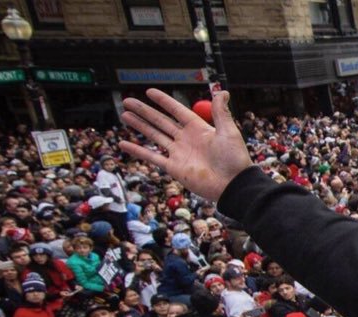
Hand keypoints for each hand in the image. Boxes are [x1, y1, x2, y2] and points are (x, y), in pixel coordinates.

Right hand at [118, 89, 250, 200]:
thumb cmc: (234, 158)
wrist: (233, 184)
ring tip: (124, 115)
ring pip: (154, 135)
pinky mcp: (173, 167)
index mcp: (199, 128)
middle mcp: (186, 139)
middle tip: (127, 101)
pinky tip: (123, 144)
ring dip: (139, 126)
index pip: (177, 111)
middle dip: (144, 111)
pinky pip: (152, 157)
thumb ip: (221, 112)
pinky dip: (137, 151)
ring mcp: (178, 153)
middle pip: (161, 121)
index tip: (149, 92)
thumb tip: (223, 92)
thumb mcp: (228, 131)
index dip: (163, 102)